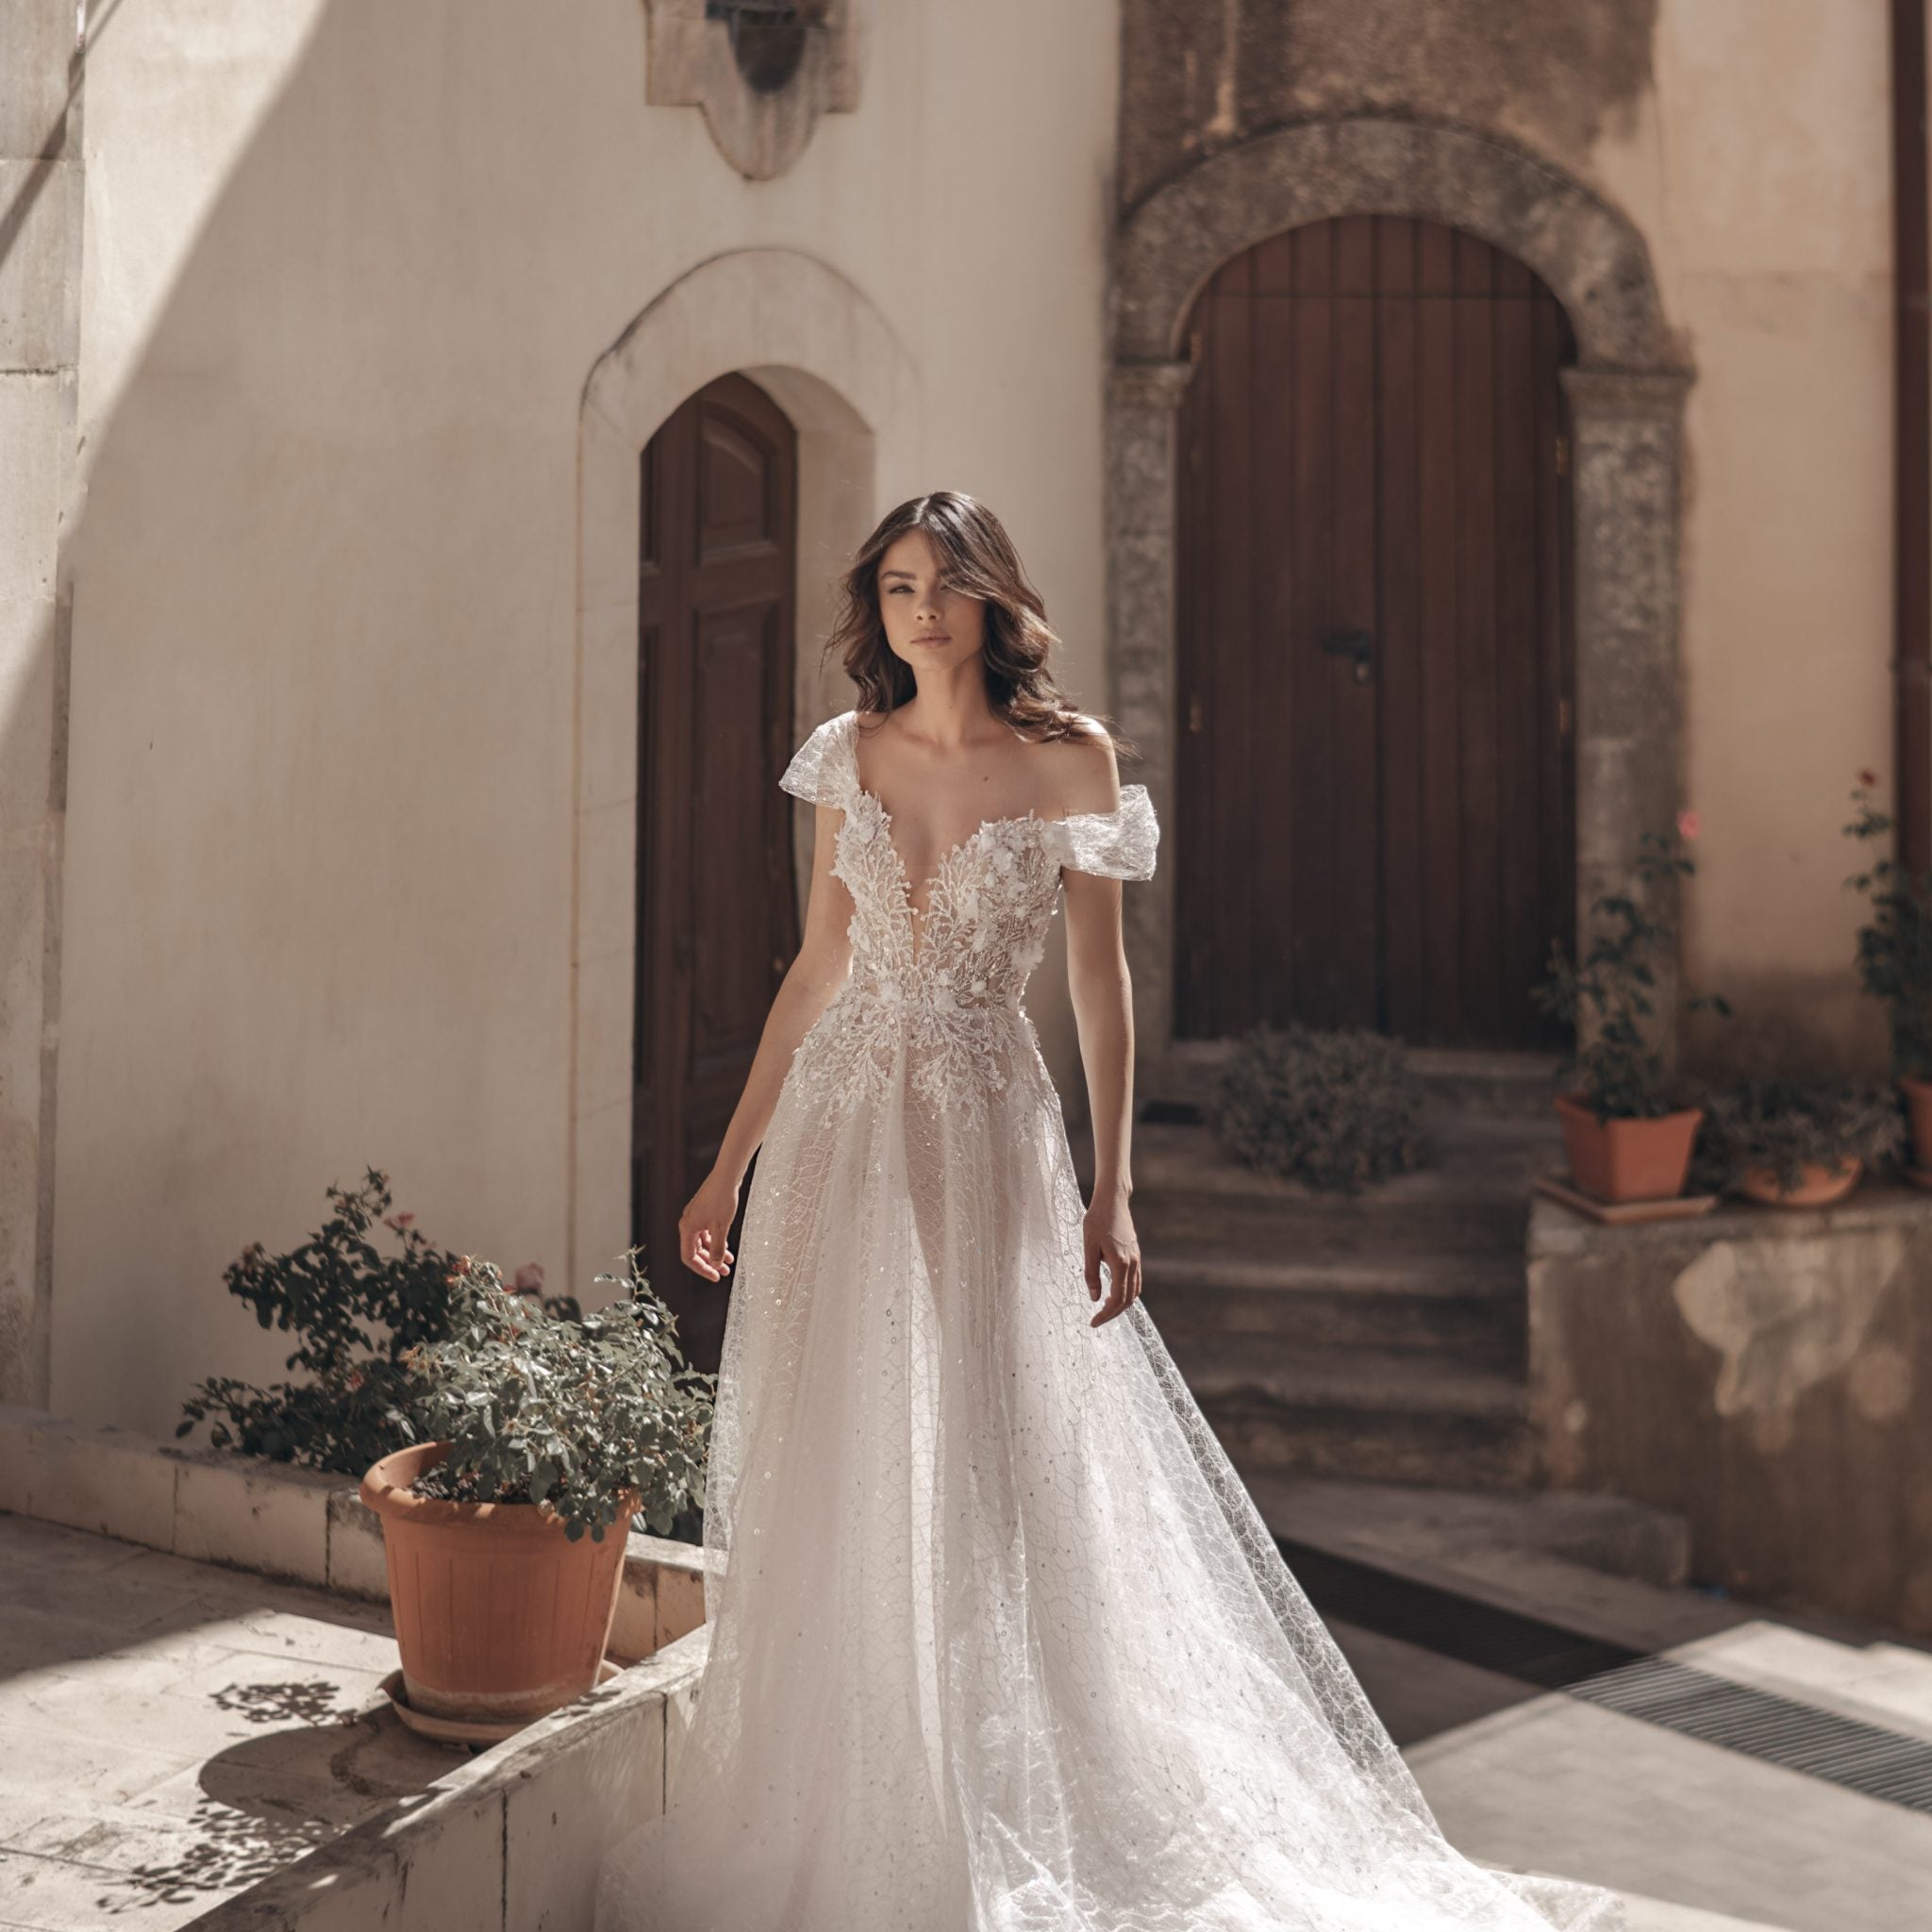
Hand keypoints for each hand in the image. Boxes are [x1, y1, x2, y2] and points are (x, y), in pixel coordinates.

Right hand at [679, 1171, 739, 1281]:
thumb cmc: (722, 1200)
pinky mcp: (705, 1211)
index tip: (716, 1276)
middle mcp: (689, 1223)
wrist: (727, 1176)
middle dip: (710, 1262)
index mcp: (687, 1228)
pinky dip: (716, 1241)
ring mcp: (696, 1216)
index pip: (688, 1257)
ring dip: (715, 1252)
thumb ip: (717, 1248)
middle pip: (695, 1250)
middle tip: (724, 1271)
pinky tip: (727, 1247)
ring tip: (729, 1261)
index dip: (702, 1269)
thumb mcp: (721, 1228)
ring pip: (703, 1242)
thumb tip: (716, 1264)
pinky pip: (708, 1232)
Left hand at [1083, 1191, 1142, 1326]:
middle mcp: (1132, 1263)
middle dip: (1113, 1313)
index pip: (1117, 1299)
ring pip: (1134, 1291)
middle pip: (1128, 1299)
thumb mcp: (1088, 1247)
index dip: (1106, 1315)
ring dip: (1121, 1304)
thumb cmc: (1097, 1221)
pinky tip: (1113, 1291)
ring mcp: (1136, 1259)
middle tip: (1097, 1319)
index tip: (1093, 1323)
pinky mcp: (1135, 1254)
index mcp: (1120, 1263)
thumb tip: (1094, 1298)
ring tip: (1104, 1307)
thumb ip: (1091, 1274)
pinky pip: (1135, 1281)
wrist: (1112, 1200)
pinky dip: (1127, 1292)